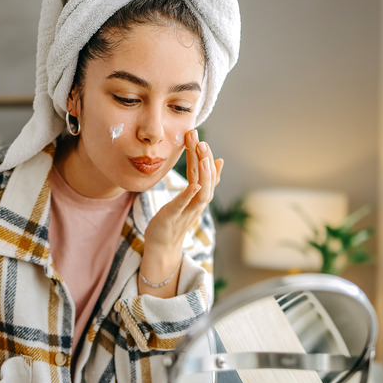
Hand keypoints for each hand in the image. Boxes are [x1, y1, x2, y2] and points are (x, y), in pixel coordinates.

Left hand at [139, 129, 222, 296]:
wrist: (163, 245)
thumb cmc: (174, 218)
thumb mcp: (190, 197)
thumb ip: (204, 181)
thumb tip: (219, 161)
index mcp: (200, 196)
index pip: (205, 172)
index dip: (204, 155)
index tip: (198, 137)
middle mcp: (198, 204)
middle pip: (206, 180)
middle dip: (205, 159)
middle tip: (201, 141)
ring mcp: (188, 212)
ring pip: (203, 192)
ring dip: (204, 174)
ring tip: (202, 155)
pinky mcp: (174, 218)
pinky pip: (184, 206)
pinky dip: (190, 195)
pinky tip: (194, 184)